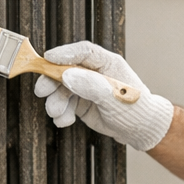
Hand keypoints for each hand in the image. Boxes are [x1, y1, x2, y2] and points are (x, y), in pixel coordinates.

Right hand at [33, 41, 173, 150]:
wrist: (141, 131)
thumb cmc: (136, 110)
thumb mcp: (114, 98)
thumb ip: (92, 86)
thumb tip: (67, 75)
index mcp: (107, 64)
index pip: (83, 52)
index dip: (64, 53)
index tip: (47, 58)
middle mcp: (94, 73)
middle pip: (66, 69)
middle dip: (51, 80)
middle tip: (41, 91)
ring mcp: (87, 87)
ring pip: (61, 88)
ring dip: (55, 101)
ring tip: (57, 114)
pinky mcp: (81, 102)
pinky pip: (64, 104)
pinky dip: (61, 113)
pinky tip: (65, 121)